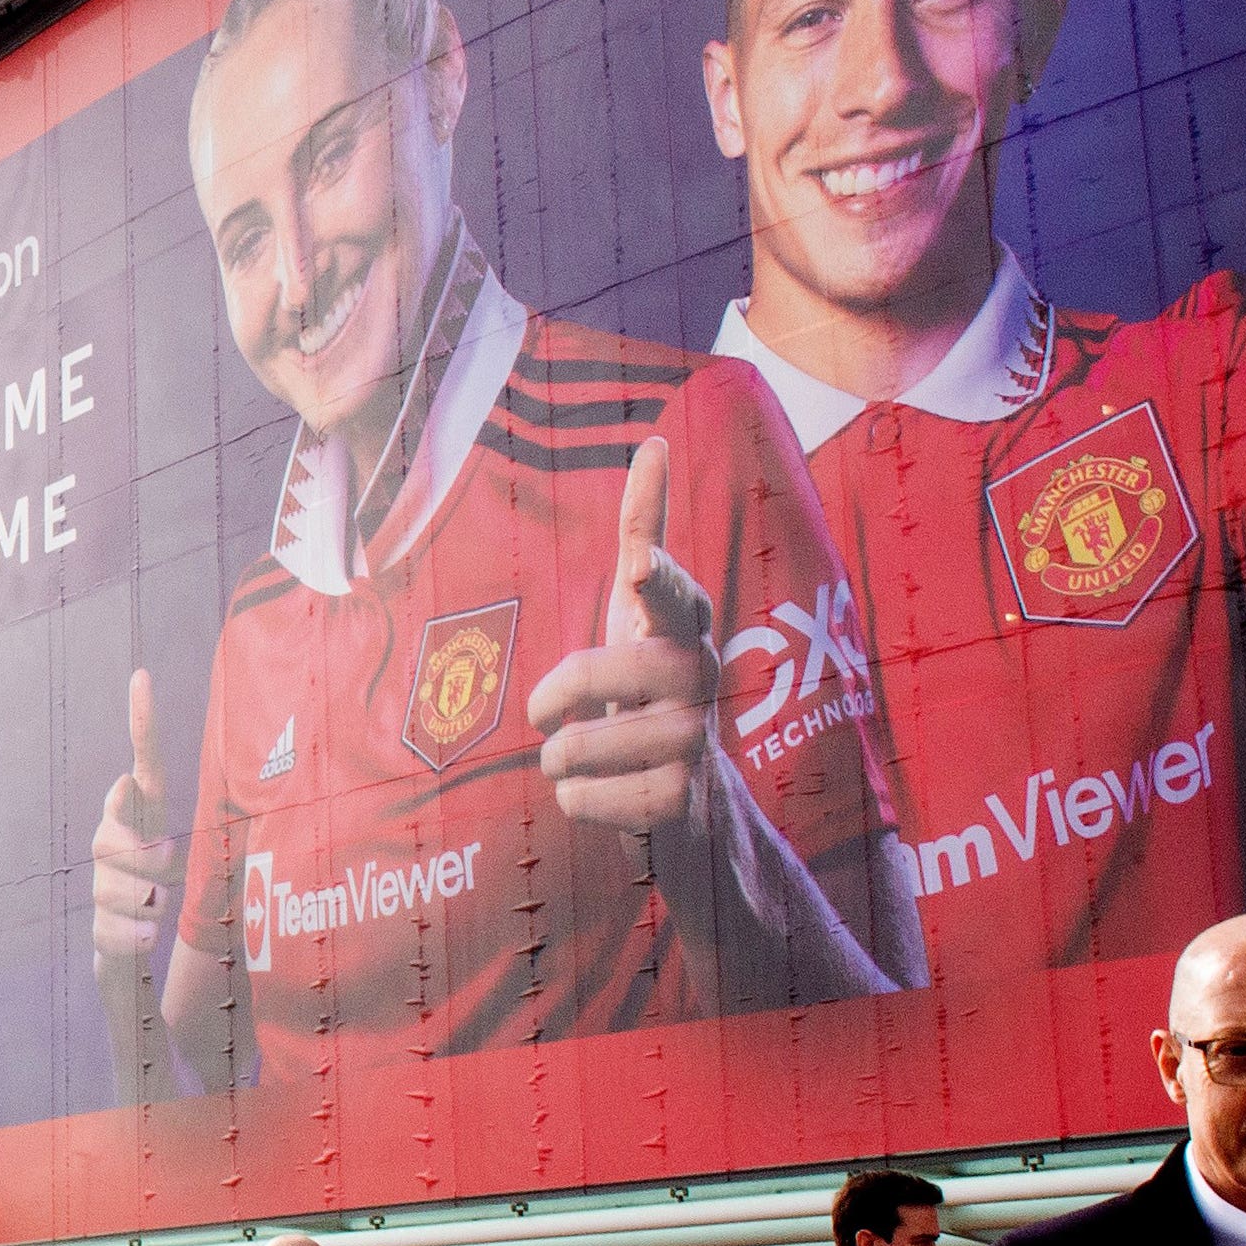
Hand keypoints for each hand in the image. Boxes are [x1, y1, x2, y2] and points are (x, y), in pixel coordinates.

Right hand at [90, 669, 183, 975]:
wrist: (137, 951)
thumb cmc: (163, 894)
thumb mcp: (178, 857)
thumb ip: (152, 821)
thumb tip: (126, 781)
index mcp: (145, 817)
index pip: (146, 766)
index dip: (144, 725)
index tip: (143, 680)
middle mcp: (115, 843)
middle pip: (110, 838)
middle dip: (140, 860)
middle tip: (165, 876)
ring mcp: (102, 884)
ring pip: (111, 887)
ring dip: (142, 905)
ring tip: (156, 912)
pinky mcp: (98, 928)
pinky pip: (110, 929)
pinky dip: (131, 936)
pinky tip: (143, 937)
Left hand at [531, 438, 722, 837]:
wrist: (697, 801)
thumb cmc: (651, 687)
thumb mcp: (640, 610)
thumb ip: (644, 531)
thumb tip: (655, 444)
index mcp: (684, 627)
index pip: (674, 594)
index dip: (657, 581)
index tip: (639, 566)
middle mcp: (701, 678)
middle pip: (602, 671)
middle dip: (555, 694)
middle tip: (544, 714)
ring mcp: (699, 742)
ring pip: (581, 745)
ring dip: (559, 758)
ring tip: (573, 758)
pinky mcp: (683, 802)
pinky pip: (591, 800)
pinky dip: (577, 801)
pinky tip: (600, 794)